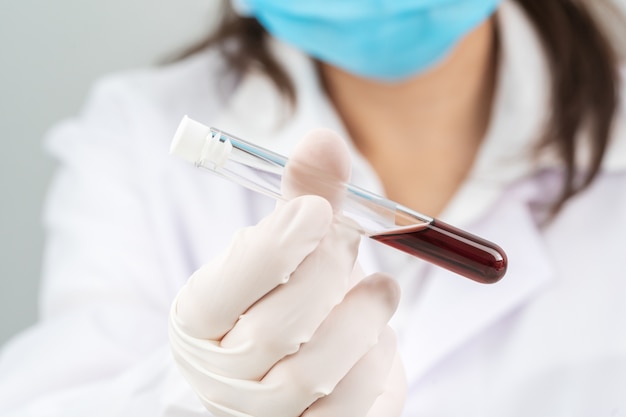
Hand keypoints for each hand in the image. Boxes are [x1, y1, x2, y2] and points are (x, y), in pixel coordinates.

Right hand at [169, 129, 406, 415]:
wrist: (276, 368)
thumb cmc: (278, 298)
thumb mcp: (284, 247)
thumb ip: (304, 196)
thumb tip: (325, 138)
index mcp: (199, 319)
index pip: (224, 288)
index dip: (275, 247)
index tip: (318, 210)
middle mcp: (221, 375)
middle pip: (278, 329)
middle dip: (328, 274)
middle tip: (351, 241)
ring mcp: (262, 415)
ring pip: (317, 372)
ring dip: (362, 319)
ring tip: (381, 290)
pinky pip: (352, 407)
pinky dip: (377, 363)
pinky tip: (378, 336)